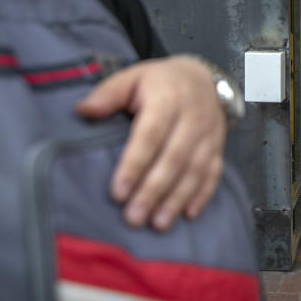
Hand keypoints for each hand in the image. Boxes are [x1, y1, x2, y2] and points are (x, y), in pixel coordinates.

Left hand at [74, 55, 225, 230]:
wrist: (201, 77)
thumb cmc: (158, 82)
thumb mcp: (132, 77)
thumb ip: (108, 94)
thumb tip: (82, 111)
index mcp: (167, 99)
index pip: (151, 135)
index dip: (135, 164)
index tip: (118, 192)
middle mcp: (192, 117)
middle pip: (174, 157)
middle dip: (154, 190)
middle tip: (134, 217)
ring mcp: (209, 134)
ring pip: (195, 169)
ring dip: (177, 198)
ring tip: (158, 224)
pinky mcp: (218, 147)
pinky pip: (214, 173)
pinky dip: (203, 195)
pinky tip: (188, 214)